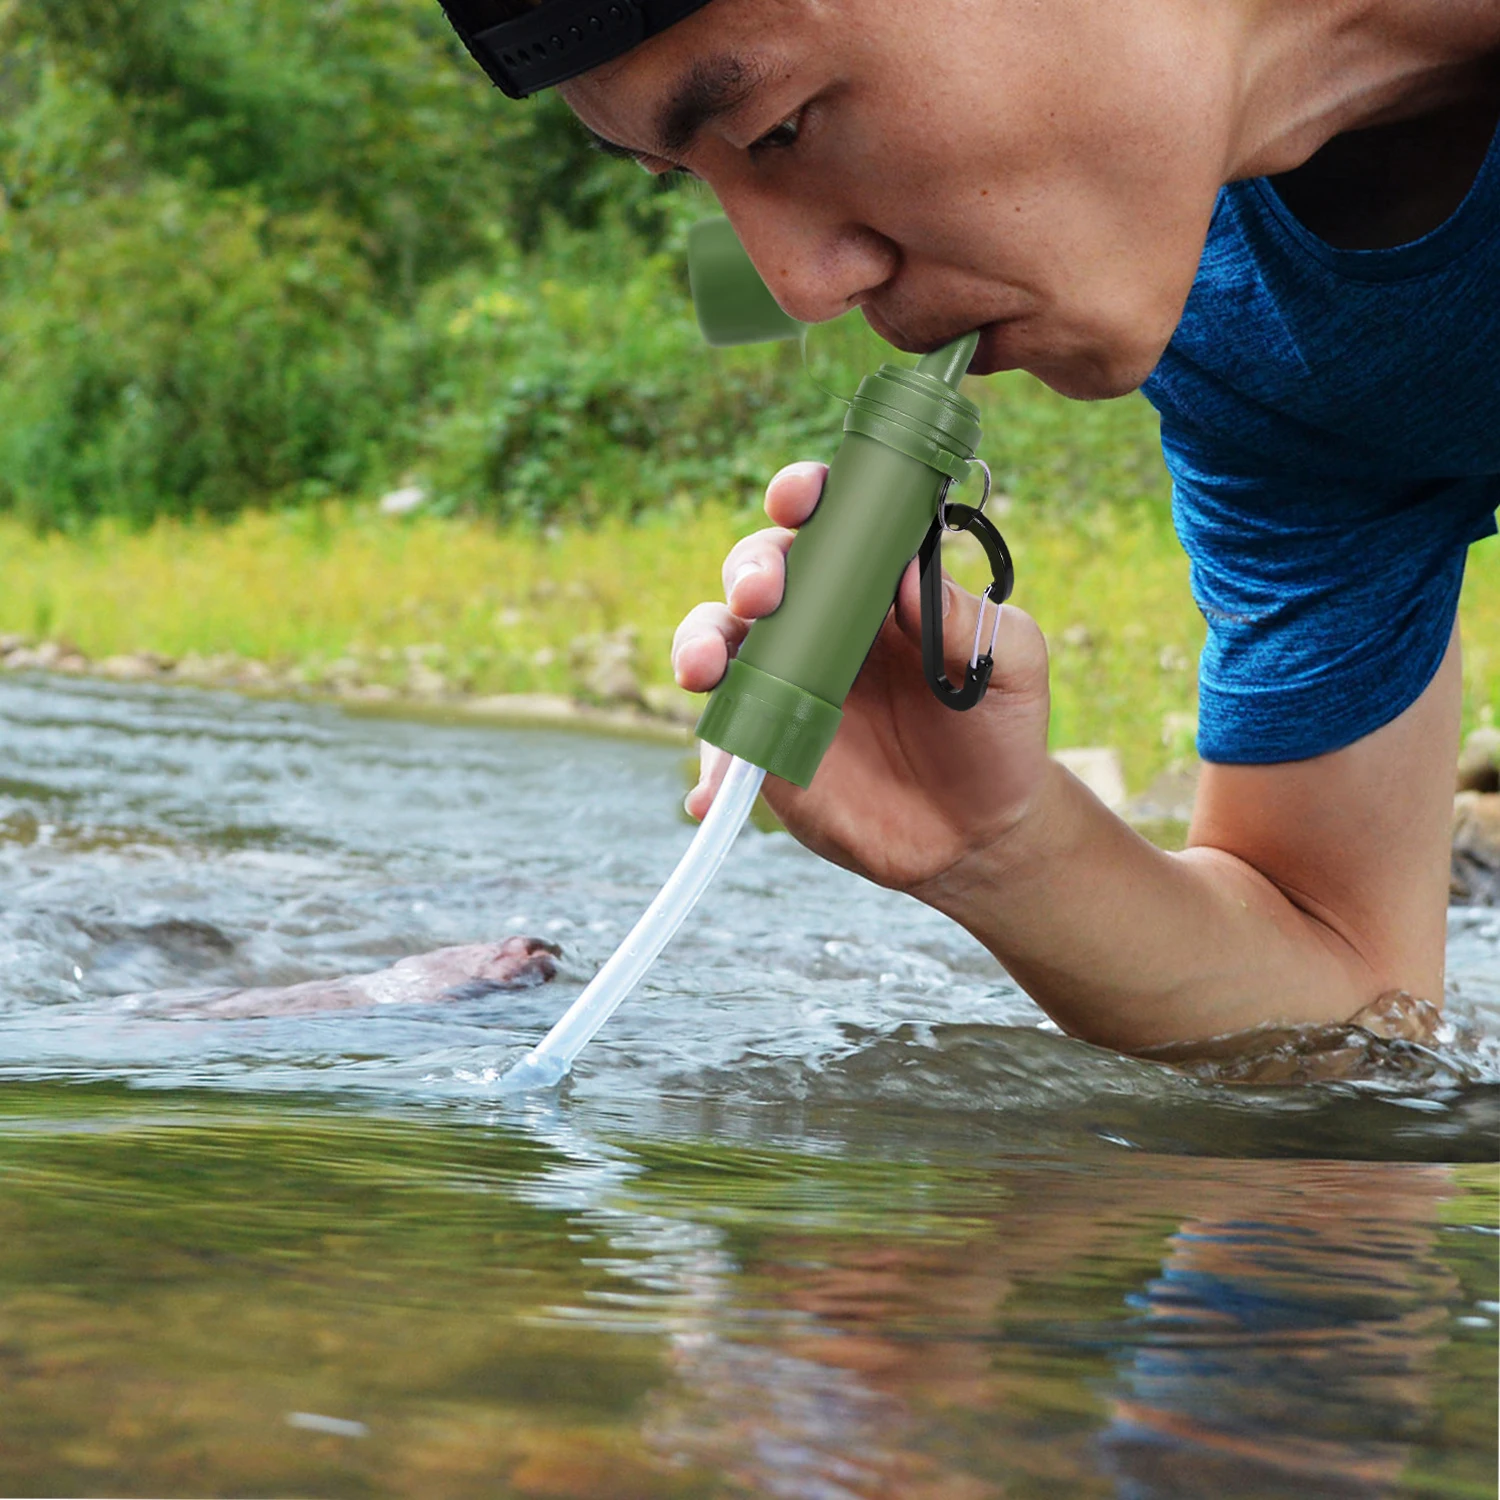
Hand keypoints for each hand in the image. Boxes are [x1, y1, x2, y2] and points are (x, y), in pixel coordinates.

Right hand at [673, 462, 1052, 894]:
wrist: (978, 832)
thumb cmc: (997, 732)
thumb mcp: (1011, 666)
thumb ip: (969, 619)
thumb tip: (908, 572)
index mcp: (873, 585)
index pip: (827, 521)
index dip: (803, 495)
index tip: (799, 499)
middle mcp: (817, 622)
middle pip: (759, 571)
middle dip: (748, 570)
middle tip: (760, 597)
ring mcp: (783, 683)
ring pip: (719, 642)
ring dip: (700, 644)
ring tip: (704, 671)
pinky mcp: (764, 746)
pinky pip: (722, 742)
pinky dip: (710, 763)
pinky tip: (710, 792)